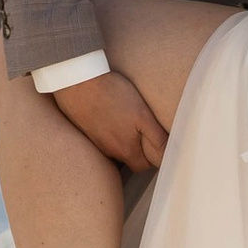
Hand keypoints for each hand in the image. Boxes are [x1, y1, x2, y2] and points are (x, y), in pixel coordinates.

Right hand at [48, 66, 168, 171]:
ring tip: (128, 122)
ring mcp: (95, 140)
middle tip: (145, 134)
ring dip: (123, 140)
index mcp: (125, 149)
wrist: (77, 81)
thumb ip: (157, 137)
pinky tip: (110, 115)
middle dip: (138, 151)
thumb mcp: (142, 114)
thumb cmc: (112, 94)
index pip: (143, 166)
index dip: (152, 158)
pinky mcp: (85, 129)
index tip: (157, 146)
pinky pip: (101, 137)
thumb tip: (170, 155)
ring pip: (114, 148)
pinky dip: (108, 131)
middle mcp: (109, 150)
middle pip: (128, 158)